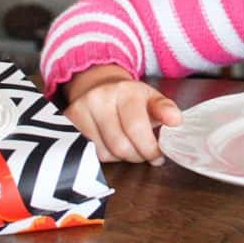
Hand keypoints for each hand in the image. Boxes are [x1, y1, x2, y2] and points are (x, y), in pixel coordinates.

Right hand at [63, 64, 181, 164]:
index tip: (157, 156)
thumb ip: (165, 109)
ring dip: (121, 157)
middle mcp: (100, 97)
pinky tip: (111, 145)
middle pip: (120, 145)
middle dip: (137, 156)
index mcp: (126, 91)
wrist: (99, 85)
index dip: (149, 148)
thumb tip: (176, 120)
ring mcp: (81, 109)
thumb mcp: (152, 99)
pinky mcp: (68, 121)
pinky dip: (104, 155)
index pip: (137, 128)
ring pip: (104, 153)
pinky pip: (88, 153)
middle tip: (144, 154)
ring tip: (128, 146)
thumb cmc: (131, 98)